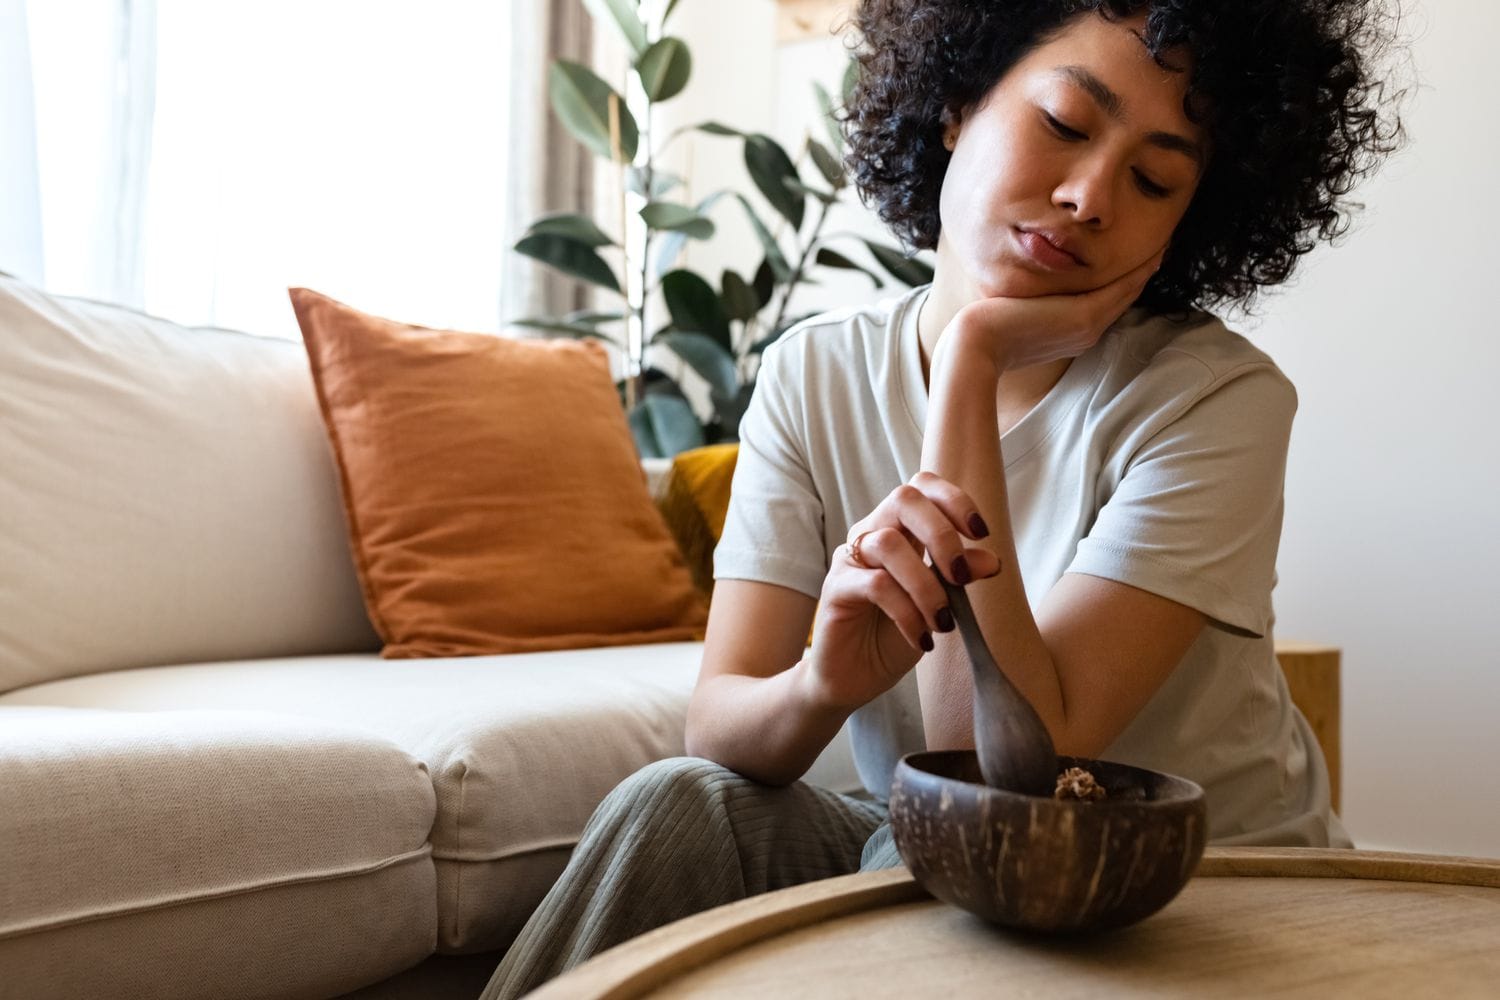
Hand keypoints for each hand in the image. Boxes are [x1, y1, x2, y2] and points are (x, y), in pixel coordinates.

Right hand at [804, 472, 1002, 711]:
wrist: (854, 678)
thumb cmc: (894, 635)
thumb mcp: (938, 605)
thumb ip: (959, 577)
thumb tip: (991, 559)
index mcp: (898, 529)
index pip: (922, 486)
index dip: (954, 499)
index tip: (981, 533)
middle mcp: (871, 534)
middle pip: (903, 499)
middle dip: (941, 534)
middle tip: (960, 577)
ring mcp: (849, 559)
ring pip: (888, 543)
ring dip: (926, 584)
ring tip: (943, 622)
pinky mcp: (835, 589)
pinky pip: (875, 585)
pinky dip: (907, 612)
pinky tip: (921, 638)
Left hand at [940, 247, 1164, 374]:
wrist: (975, 347)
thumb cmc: (983, 330)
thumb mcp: (1014, 310)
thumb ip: (1031, 300)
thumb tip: (1026, 284)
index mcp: (1072, 332)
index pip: (1106, 302)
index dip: (1124, 279)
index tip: (1137, 256)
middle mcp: (1086, 332)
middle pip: (1122, 296)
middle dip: (1140, 271)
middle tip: (1160, 245)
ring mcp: (1087, 327)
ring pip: (1127, 292)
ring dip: (1146, 268)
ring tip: (1162, 243)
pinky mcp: (1083, 317)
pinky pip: (1122, 289)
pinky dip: (1139, 270)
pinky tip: (1153, 250)